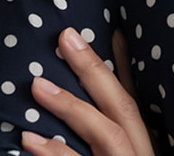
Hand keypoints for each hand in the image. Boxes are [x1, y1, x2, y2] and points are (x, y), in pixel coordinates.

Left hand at [22, 27, 156, 155]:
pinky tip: (30, 138)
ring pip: (108, 134)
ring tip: (38, 86)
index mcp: (144, 144)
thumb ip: (112, 127)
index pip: (134, 98)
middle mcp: (140, 153)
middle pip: (124, 108)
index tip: (112, 30)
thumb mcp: (125, 150)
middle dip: (94, 71)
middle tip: (65, 38)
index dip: (123, 64)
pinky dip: (55, 153)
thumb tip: (98, 82)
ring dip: (72, 107)